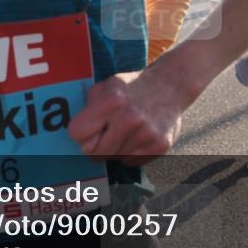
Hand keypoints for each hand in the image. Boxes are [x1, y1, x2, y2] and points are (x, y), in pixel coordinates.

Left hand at [67, 66, 188, 165]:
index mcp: (112, 101)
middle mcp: (129, 119)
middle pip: (94, 153)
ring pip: (113, 159)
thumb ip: (89, 107)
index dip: (81, 132)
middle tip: (104, 135)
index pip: (77, 133)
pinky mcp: (159, 146)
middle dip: (95, 146)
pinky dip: (130, 154)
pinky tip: (137, 137)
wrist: (171, 85)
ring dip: (114, 150)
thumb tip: (77, 135)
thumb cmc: (132, 87)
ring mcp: (146, 134)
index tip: (88, 129)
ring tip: (125, 132)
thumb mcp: (106, 86)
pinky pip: (131, 162)